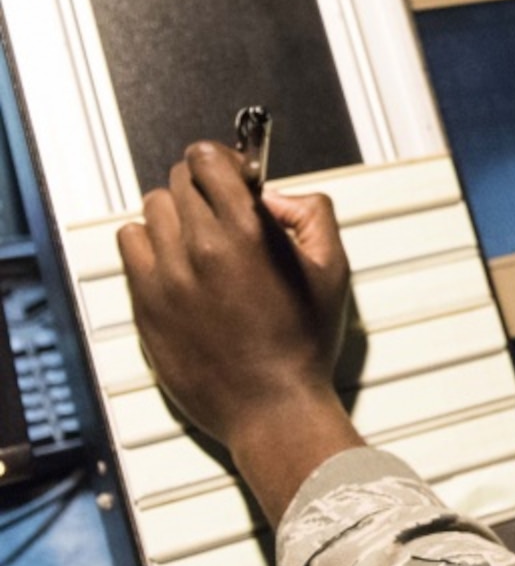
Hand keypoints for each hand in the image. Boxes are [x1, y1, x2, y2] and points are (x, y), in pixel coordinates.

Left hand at [117, 143, 358, 509]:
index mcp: (246, 233)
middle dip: (205, 188)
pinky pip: (130, 244)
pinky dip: (151, 243)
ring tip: (201, 239)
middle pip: (179, 180)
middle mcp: (199, 248)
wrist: (273, 407)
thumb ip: (312, 215)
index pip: (207, 158)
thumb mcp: (333, 270)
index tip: (236, 176)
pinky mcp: (145, 300)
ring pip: (153, 209)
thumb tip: (276, 198)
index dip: (224, 161)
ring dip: (177, 215)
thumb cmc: (303, 346)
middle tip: (226, 212)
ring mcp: (166, 275)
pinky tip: (177, 261)